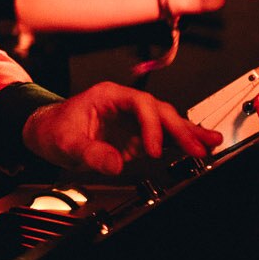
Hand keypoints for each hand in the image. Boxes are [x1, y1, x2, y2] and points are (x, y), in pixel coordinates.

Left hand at [23, 81, 219, 175]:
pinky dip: (181, 141)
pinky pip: (164, 136)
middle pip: (160, 111)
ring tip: (211, 143)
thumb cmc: (53, 128)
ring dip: (188, 133)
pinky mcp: (137, 135)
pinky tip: (200, 146)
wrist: (46, 132)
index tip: (152, 149)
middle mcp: (126, 104)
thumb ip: (90, 152)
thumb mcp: (66, 141)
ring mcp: (133, 119)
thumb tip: (114, 163)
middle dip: (180, 129)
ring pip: (167, 122)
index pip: (140, 104)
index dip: (151, 125)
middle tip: (197, 147)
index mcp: (109, 96)